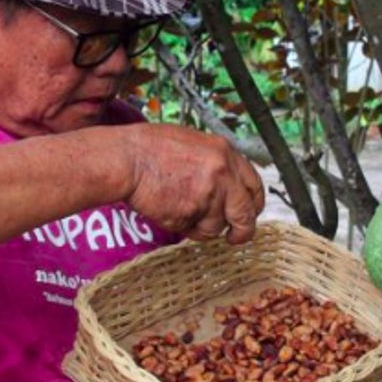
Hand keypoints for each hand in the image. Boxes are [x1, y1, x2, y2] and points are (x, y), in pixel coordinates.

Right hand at [120, 124, 264, 243]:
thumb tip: (229, 186)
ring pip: (216, 227)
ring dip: (202, 225)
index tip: (250, 213)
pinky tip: (169, 209)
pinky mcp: (190, 214)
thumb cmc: (151, 148)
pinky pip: (193, 231)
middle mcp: (223, 175)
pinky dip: (183, 226)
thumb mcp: (194, 144)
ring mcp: (207, 196)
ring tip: (180, 207)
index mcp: (226, 153)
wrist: (127, 158)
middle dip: (242, 230)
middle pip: (246, 214)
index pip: (254, 185)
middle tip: (235, 237)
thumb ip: (216, 164)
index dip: (253, 204)